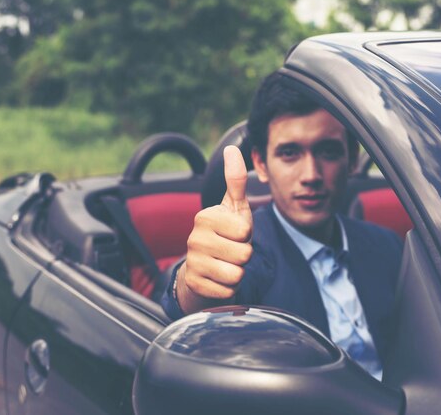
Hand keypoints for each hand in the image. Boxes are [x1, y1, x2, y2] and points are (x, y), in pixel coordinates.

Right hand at [176, 145, 252, 313]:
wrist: (202, 268)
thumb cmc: (224, 235)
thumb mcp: (233, 208)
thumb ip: (235, 181)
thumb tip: (232, 149)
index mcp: (205, 217)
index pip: (245, 231)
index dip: (247, 235)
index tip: (235, 234)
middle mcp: (195, 239)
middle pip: (244, 254)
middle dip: (244, 256)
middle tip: (232, 251)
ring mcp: (193, 263)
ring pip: (236, 274)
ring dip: (238, 272)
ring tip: (226, 264)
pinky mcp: (195, 285)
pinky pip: (228, 291)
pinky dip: (229, 288)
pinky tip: (219, 279)